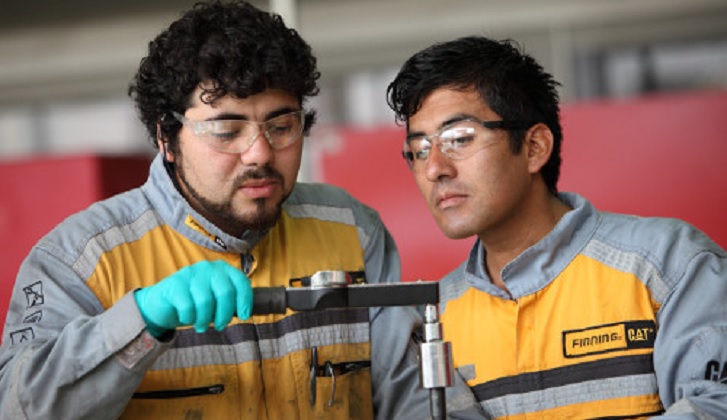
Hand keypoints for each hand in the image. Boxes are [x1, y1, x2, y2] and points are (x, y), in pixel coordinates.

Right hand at [134, 260, 251, 336]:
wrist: (163, 302)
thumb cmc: (195, 302)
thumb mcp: (215, 298)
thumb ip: (230, 300)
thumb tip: (245, 312)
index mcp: (223, 269)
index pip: (241, 282)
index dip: (245, 301)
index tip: (244, 316)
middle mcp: (208, 267)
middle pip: (226, 293)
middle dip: (225, 315)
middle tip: (220, 326)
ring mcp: (191, 273)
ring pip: (206, 302)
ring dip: (205, 320)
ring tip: (202, 325)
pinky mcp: (175, 284)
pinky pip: (188, 307)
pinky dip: (189, 318)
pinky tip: (187, 318)